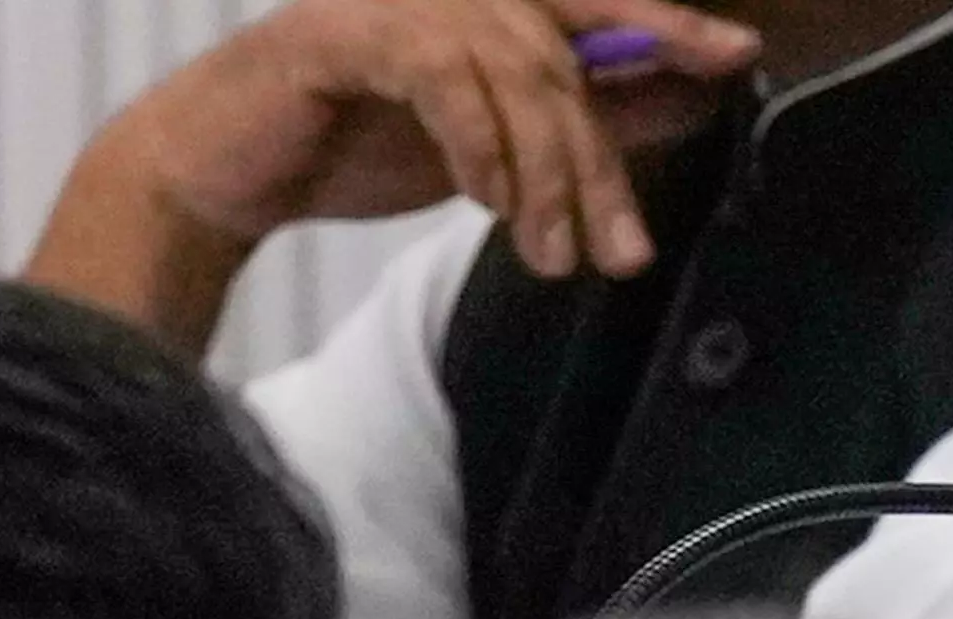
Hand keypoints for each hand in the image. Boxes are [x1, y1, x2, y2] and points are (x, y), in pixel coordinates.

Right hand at [82, 0, 750, 284]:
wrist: (216, 170)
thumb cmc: (344, 146)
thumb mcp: (480, 147)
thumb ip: (562, 124)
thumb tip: (670, 109)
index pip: (595, 1)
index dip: (667, 24)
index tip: (736, 57)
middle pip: (563, 55)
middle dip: (600, 160)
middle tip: (624, 249)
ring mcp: (399, 0)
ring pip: (515, 74)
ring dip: (544, 177)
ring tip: (555, 258)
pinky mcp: (349, 33)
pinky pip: (445, 82)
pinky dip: (478, 147)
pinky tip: (488, 206)